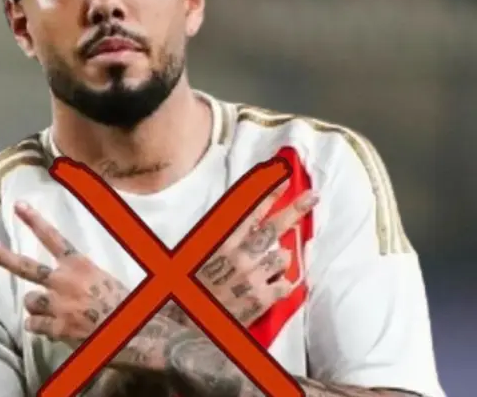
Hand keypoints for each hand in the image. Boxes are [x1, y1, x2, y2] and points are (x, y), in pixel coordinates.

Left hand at [0, 201, 129, 348]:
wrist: (139, 333)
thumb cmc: (128, 305)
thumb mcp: (107, 280)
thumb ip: (83, 278)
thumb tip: (73, 279)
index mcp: (80, 266)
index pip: (53, 239)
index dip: (34, 221)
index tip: (18, 205)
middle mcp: (64, 282)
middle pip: (25, 267)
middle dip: (0, 256)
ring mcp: (57, 306)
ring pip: (29, 301)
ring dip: (36, 306)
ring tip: (53, 312)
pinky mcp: (57, 328)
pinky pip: (35, 326)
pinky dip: (41, 328)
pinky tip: (55, 331)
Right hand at [195, 181, 317, 326]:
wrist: (187, 323)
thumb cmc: (190, 287)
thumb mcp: (199, 254)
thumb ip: (223, 239)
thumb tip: (248, 224)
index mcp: (221, 243)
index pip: (248, 212)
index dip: (268, 194)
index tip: (283, 178)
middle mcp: (239, 256)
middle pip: (273, 228)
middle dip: (295, 209)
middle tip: (313, 196)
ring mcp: (253, 277)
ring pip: (283, 258)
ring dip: (279, 261)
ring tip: (267, 268)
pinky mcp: (263, 299)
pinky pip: (286, 285)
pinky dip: (282, 285)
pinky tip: (271, 288)